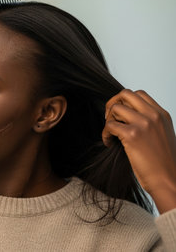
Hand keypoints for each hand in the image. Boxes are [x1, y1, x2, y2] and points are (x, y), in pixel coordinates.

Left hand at [102, 89, 175, 212]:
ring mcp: (143, 124)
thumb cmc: (162, 162)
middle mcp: (153, 116)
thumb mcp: (161, 135)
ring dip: (108, 120)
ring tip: (111, 134)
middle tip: (110, 119)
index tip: (120, 115)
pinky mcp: (132, 135)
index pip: (139, 94)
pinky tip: (110, 143)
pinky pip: (109, 125)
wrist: (169, 180)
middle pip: (125, 94)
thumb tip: (125, 116)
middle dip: (113, 104)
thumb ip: (149, 122)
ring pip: (115, 108)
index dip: (124, 101)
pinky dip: (105, 134)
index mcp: (162, 114)